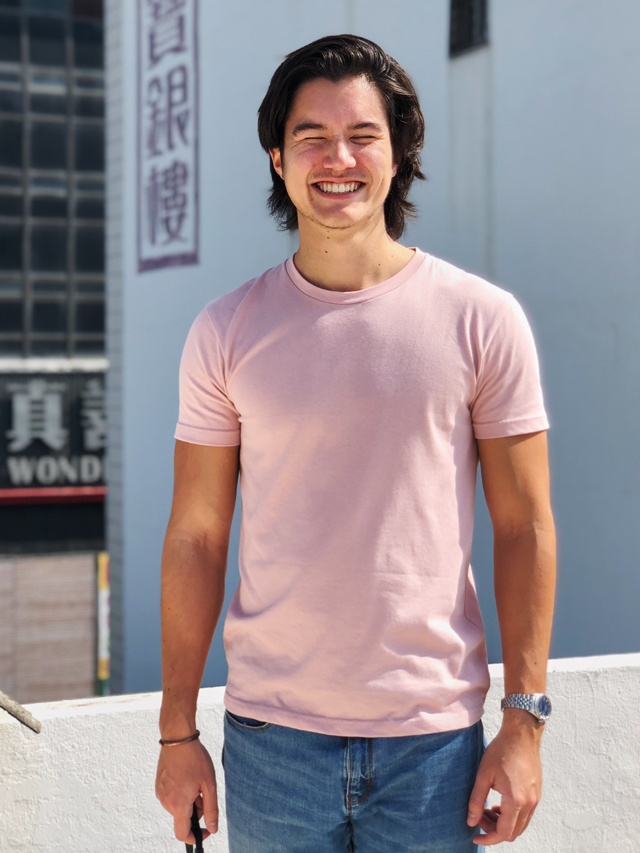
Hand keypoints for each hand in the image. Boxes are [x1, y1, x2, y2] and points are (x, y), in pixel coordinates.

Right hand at [155, 738, 218, 843]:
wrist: (178, 738)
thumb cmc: (195, 759)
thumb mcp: (209, 784)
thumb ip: (211, 809)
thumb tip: (212, 828)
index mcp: (178, 804)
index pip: (183, 834)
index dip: (195, 837)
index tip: (205, 830)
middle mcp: (166, 802)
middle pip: (182, 818)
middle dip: (196, 811)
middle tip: (204, 792)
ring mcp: (160, 793)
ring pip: (177, 807)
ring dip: (189, 801)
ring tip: (196, 781)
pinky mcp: (159, 785)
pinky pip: (171, 797)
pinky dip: (181, 793)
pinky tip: (187, 777)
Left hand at [467, 714, 542, 844]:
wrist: (521, 734)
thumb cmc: (501, 751)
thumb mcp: (483, 775)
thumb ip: (476, 800)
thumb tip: (471, 821)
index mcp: (515, 800)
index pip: (503, 833)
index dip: (488, 838)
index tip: (475, 837)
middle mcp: (529, 803)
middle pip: (513, 832)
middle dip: (494, 830)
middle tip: (479, 817)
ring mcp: (535, 799)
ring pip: (520, 825)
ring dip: (503, 824)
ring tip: (488, 809)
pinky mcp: (536, 793)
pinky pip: (525, 815)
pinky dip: (512, 816)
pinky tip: (499, 804)